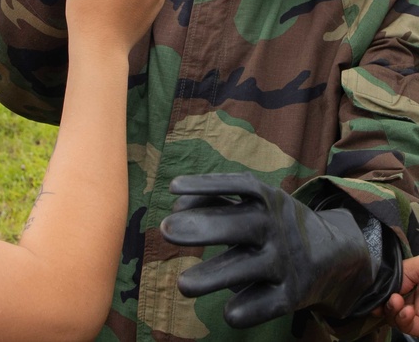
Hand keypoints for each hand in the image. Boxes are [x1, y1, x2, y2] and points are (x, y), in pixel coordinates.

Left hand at [160, 172, 381, 327]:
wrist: (335, 254)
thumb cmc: (273, 223)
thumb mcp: (254, 203)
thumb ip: (214, 200)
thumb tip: (178, 207)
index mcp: (266, 200)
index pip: (237, 187)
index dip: (207, 185)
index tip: (173, 187)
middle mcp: (276, 228)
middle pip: (241, 226)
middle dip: (204, 228)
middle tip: (165, 230)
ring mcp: (285, 262)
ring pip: (249, 268)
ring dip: (215, 276)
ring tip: (182, 285)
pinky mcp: (291, 294)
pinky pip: (270, 303)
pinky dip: (251, 309)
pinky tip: (228, 314)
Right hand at [376, 257, 418, 335]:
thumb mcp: (417, 266)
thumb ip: (399, 275)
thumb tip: (385, 290)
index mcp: (411, 288)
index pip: (389, 296)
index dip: (379, 297)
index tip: (374, 295)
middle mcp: (414, 302)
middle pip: (390, 310)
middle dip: (385, 305)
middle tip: (390, 298)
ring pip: (397, 321)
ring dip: (392, 313)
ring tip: (397, 302)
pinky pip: (409, 328)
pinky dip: (403, 321)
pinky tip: (405, 311)